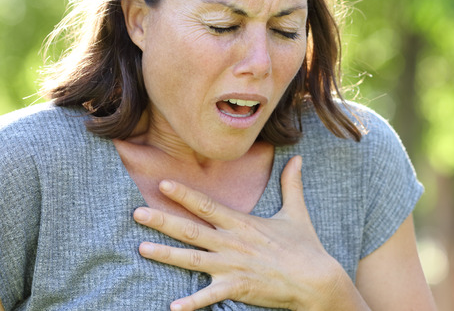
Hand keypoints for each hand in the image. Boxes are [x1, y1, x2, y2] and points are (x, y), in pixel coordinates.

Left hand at [132, 156, 359, 310]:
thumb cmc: (306, 247)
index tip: (162, 183)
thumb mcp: (296, 212)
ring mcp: (233, 266)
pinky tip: (172, 307)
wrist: (316, 279)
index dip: (184, 194)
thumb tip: (298, 157)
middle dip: (162, 220)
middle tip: (137, 212)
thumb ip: (291, 184)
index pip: (208, 205)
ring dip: (166, 254)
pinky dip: (191, 302)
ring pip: (192, 259)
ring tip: (142, 248)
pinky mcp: (238, 287)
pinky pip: (209, 296)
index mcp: (243, 223)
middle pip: (191, 229)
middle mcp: (233, 242)